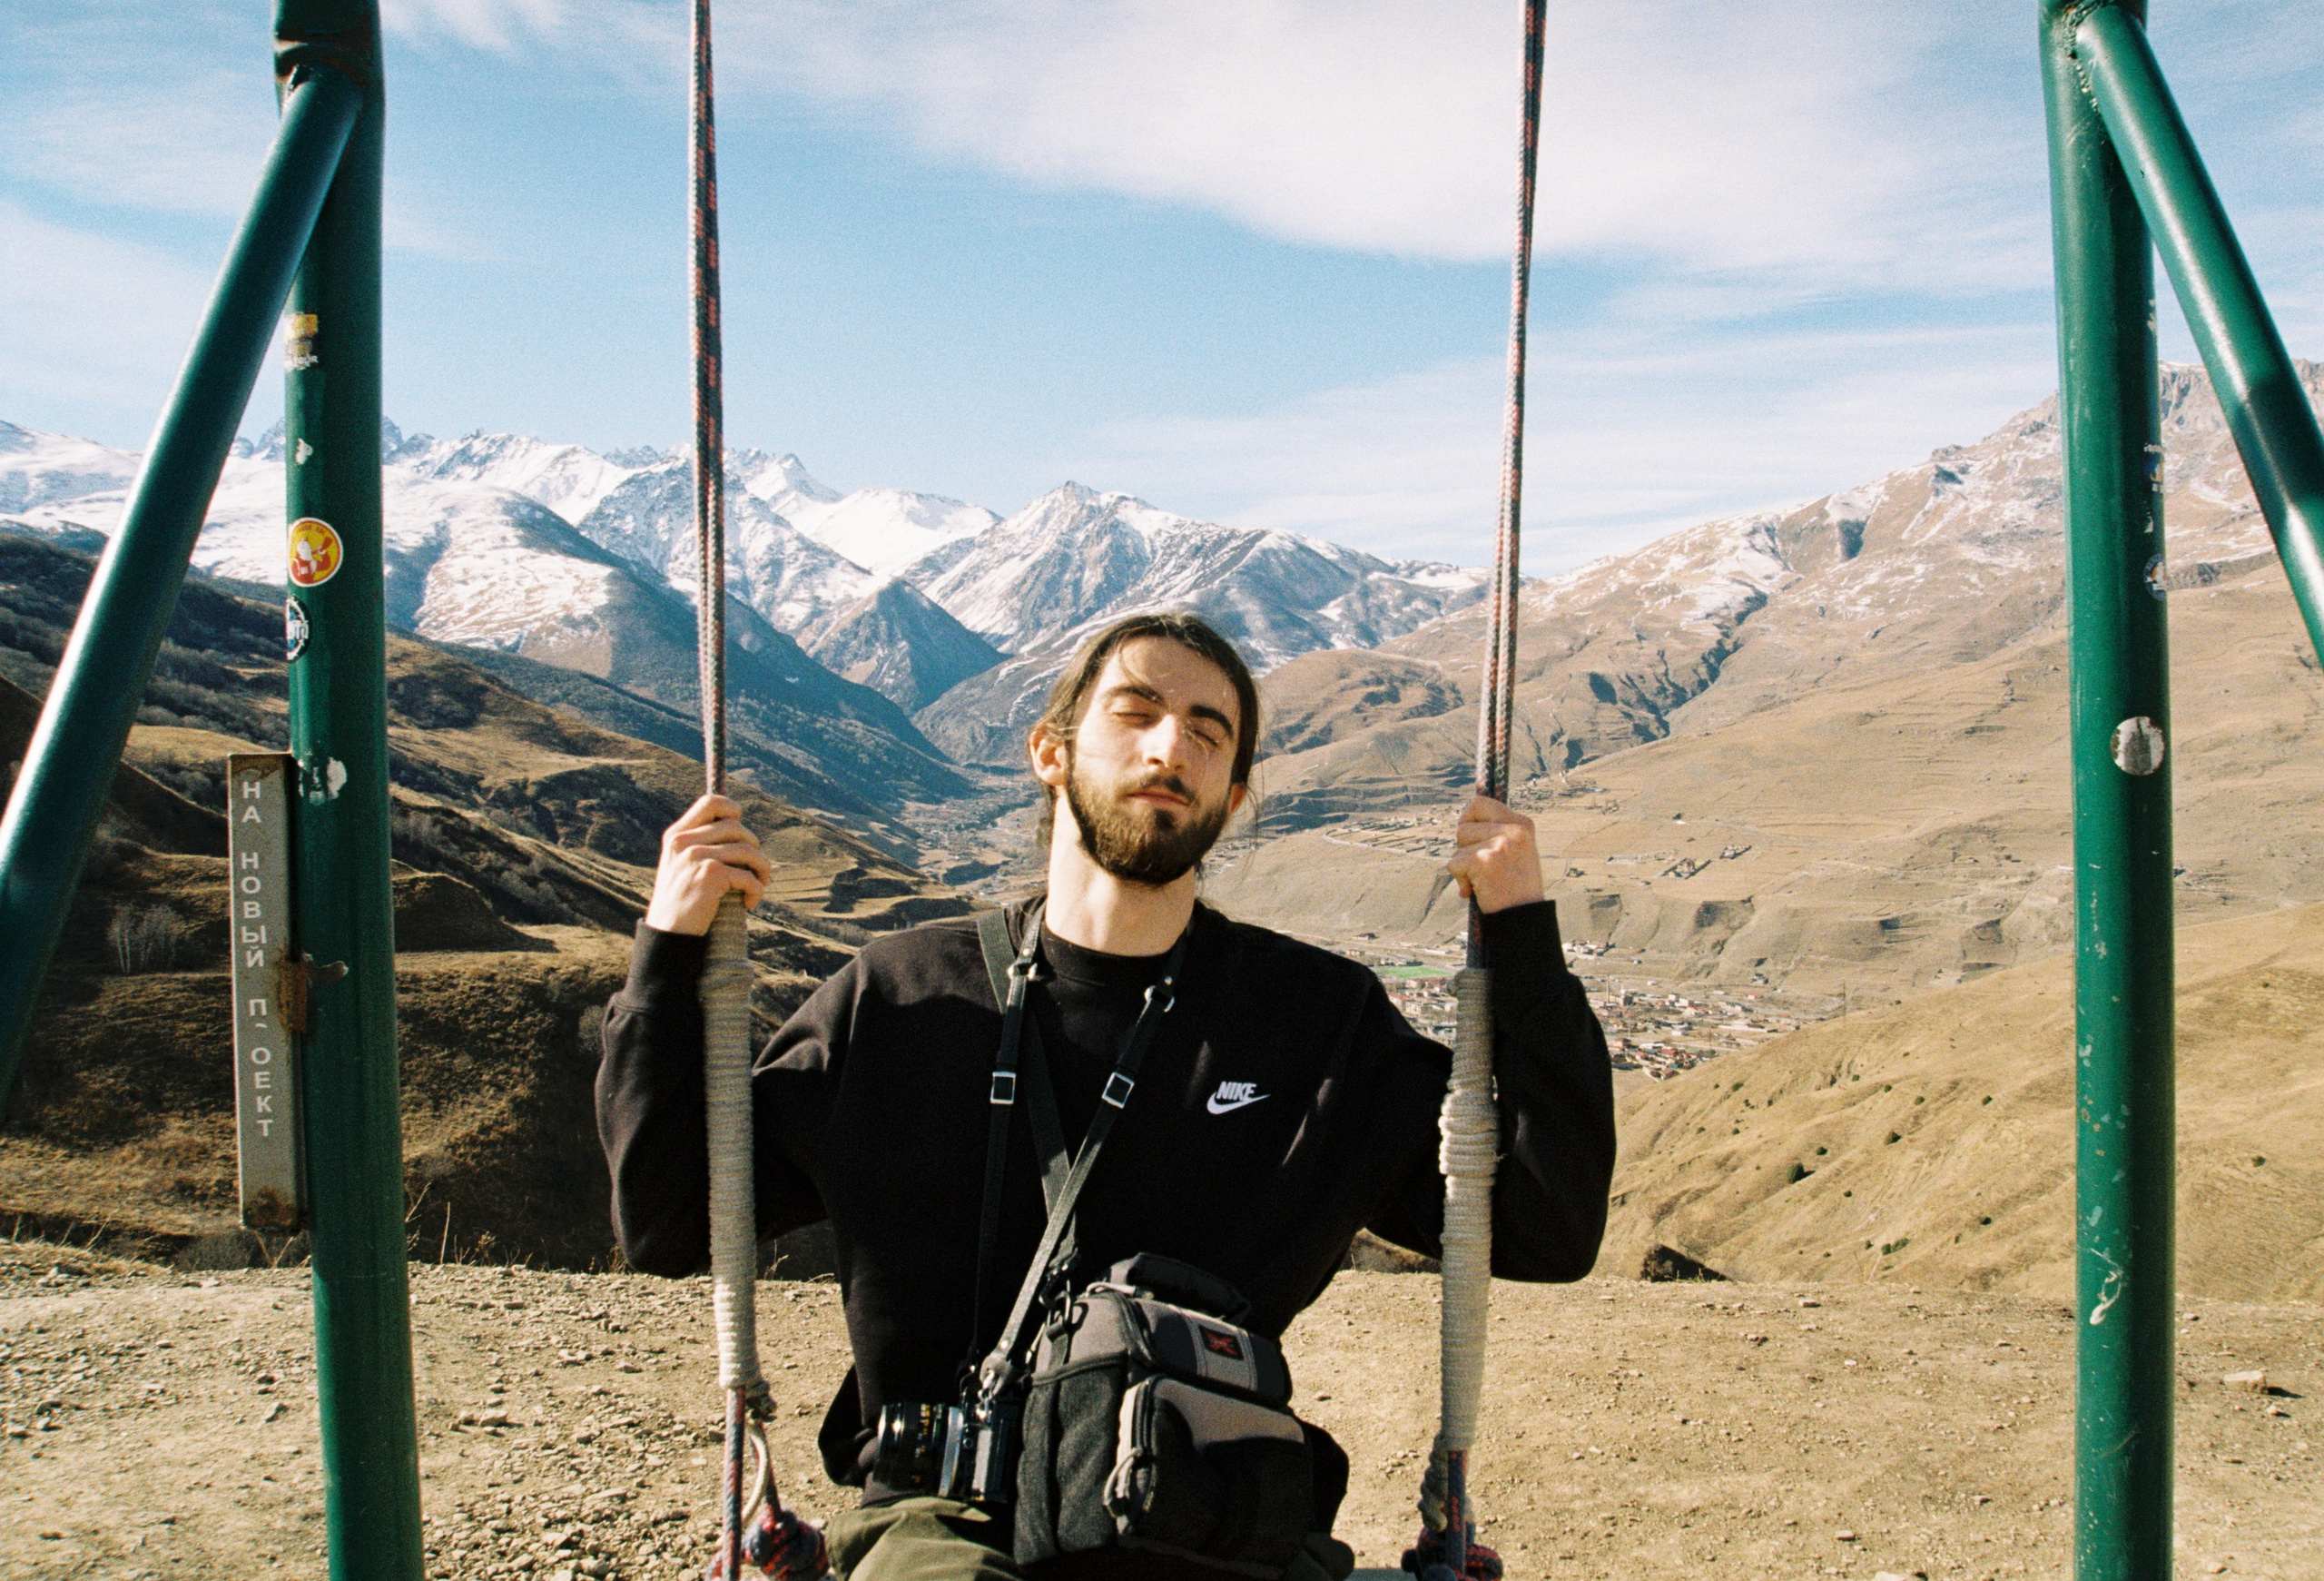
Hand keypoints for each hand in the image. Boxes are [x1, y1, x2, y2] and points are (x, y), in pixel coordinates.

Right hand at [644, 794, 770, 934]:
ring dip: (761, 869)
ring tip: (758, 885)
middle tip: (755, 869)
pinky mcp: (710, 875)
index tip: (740, 833)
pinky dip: (756, 890)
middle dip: (753, 847)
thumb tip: (738, 828)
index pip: (710, 802)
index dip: (732, 810)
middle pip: (736, 827)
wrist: (667, 935)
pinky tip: (750, 902)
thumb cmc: (680, 902)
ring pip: (748, 850)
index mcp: (677, 835)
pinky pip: (748, 875)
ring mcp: (696, 856)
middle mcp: (684, 841)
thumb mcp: (681, 866)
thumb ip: (700, 844)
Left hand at [1446, 794, 1544, 913]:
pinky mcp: (1484, 860)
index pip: (1480, 803)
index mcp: (1522, 824)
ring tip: (1484, 881)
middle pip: (1463, 826)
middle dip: (1464, 848)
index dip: (1467, 819)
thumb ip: (1496, 829)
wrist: (1524, 918)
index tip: (1470, 837)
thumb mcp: (1515, 850)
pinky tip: (1478, 890)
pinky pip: (1454, 863)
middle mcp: (1513, 830)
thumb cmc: (1515, 887)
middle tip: (1482, 867)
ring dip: (1463, 866)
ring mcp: (1499, 844)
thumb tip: (1473, 797)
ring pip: (1458, 846)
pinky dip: (1460, 880)